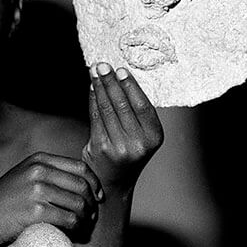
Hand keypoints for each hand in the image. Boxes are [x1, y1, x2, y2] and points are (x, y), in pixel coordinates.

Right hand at [0, 152, 102, 246]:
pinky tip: (74, 233)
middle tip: (91, 217)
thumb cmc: (4, 203)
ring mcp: (36, 191)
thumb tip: (84, 182)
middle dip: (91, 204)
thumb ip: (48, 172)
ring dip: (86, 218)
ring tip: (83, 227)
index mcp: (38, 160)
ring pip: (79, 204)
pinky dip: (76, 228)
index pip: (80, 168)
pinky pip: (70, 220)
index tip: (98, 198)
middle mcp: (38, 171)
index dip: (95, 184)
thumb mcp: (23, 176)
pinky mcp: (35, 212)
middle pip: (82, 186)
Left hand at [83, 63, 162, 193]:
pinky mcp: (101, 148)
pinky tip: (92, 88)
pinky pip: (95, 117)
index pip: (142, 106)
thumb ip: (135, 112)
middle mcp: (138, 144)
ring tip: (94, 71)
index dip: (131, 86)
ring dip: (99, 87)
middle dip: (111, 82)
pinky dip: (92, 100)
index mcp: (154, 137)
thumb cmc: (128, 151)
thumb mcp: (141, 135)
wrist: (113, 182)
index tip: (121, 69)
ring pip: (107, 109)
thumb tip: (120, 77)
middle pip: (123, 105)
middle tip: (102, 65)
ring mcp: (119, 147)